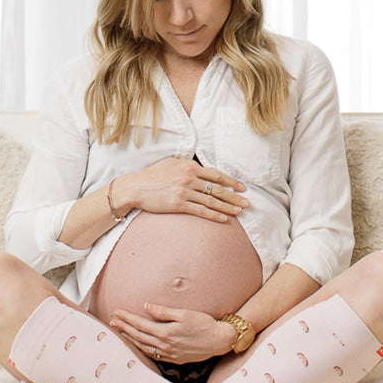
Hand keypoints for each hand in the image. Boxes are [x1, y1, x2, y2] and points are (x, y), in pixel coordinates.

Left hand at [110, 303, 235, 363]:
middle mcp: (165, 346)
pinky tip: (139, 344)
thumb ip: (163, 311)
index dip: (127, 318)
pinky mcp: (175, 358)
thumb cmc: (204, 323)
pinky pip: (153, 354)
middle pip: (138, 337)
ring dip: (130, 339)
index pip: (140, 325)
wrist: (219, 340)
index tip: (116, 312)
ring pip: (144, 347)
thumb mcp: (184, 313)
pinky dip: (142, 348)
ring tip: (121, 332)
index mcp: (166, 333)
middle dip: (124, 328)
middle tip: (112, 321)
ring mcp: (169, 354)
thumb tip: (146, 307)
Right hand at [115, 157, 248, 222]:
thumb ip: (187, 166)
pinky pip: (200, 210)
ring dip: (227, 207)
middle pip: (217, 188)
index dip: (231, 181)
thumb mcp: (171, 163)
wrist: (135, 187)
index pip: (216, 174)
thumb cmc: (152, 175)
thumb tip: (200, 168)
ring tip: (239, 212)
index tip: (242, 188)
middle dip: (234, 196)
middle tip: (247, 203)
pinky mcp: (178, 204)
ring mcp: (184, 191)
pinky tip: (223, 219)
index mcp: (189, 166)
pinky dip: (213, 215)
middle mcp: (189, 178)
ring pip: (211, 200)